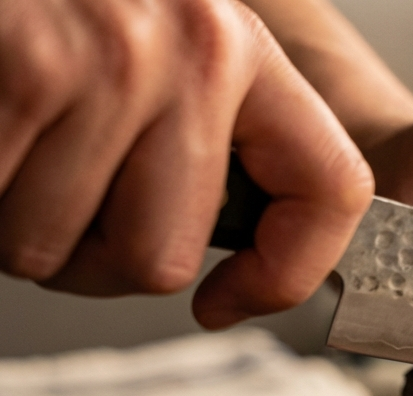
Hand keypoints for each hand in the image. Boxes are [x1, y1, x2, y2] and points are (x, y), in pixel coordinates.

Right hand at [0, 0, 373, 327]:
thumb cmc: (51, 4)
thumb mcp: (158, 43)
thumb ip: (204, 132)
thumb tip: (240, 261)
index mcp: (239, 49)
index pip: (332, 189)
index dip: (288, 274)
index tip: (227, 300)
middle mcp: (190, 52)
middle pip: (160, 259)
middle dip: (93, 259)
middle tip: (61, 200)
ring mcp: (106, 63)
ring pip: (54, 251)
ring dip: (15, 227)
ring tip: (14, 148)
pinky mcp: (25, 70)